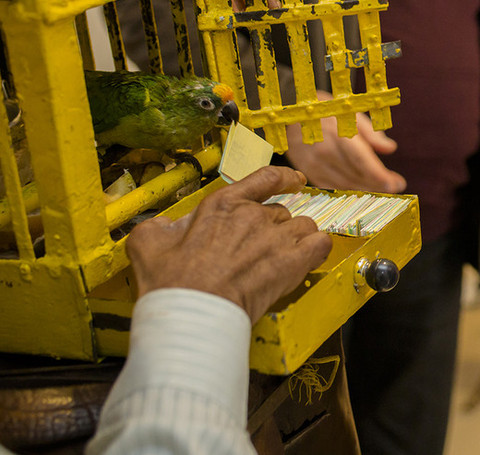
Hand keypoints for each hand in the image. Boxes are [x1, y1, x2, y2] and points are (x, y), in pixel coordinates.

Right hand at [125, 166, 331, 321]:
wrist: (193, 315)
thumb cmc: (172, 285)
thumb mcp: (146, 244)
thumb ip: (158, 227)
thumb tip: (165, 226)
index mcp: (223, 205)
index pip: (264, 178)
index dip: (285, 178)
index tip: (295, 181)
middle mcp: (254, 216)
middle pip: (280, 212)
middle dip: (273, 230)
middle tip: (259, 253)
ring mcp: (276, 237)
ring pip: (302, 227)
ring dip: (296, 240)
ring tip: (281, 259)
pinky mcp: (292, 261)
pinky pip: (320, 243)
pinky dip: (317, 249)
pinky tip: (308, 258)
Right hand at [284, 90, 405, 192]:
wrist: (291, 116)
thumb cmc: (327, 111)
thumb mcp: (350, 112)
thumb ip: (370, 132)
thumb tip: (390, 148)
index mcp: (337, 134)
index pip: (361, 160)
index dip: (378, 174)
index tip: (396, 183)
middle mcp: (325, 152)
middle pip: (355, 175)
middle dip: (378, 184)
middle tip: (397, 186)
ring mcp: (315, 165)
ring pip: (345, 184)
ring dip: (366, 190)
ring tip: (385, 189)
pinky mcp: (309, 173)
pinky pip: (333, 187)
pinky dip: (349, 191)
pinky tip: (363, 190)